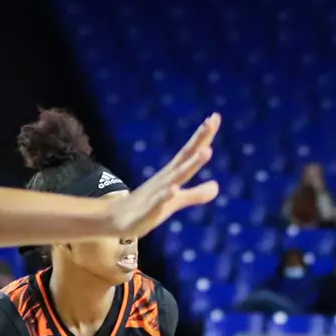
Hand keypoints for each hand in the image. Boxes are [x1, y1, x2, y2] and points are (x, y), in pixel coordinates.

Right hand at [106, 115, 220, 239]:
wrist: (118, 219)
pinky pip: (160, 201)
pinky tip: (174, 189)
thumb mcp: (177, 201)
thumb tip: (217, 186)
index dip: (204, 135)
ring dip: (192, 163)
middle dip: (200, 139)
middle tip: (211, 121)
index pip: (191, 151)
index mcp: (173, 173)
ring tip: (207, 151)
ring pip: (178, 176)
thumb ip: (197, 193)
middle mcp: (167, 178)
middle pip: (186, 156)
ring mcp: (158, 192)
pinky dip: (167, 195)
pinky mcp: (150, 210)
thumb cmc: (149, 206)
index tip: (215, 116)